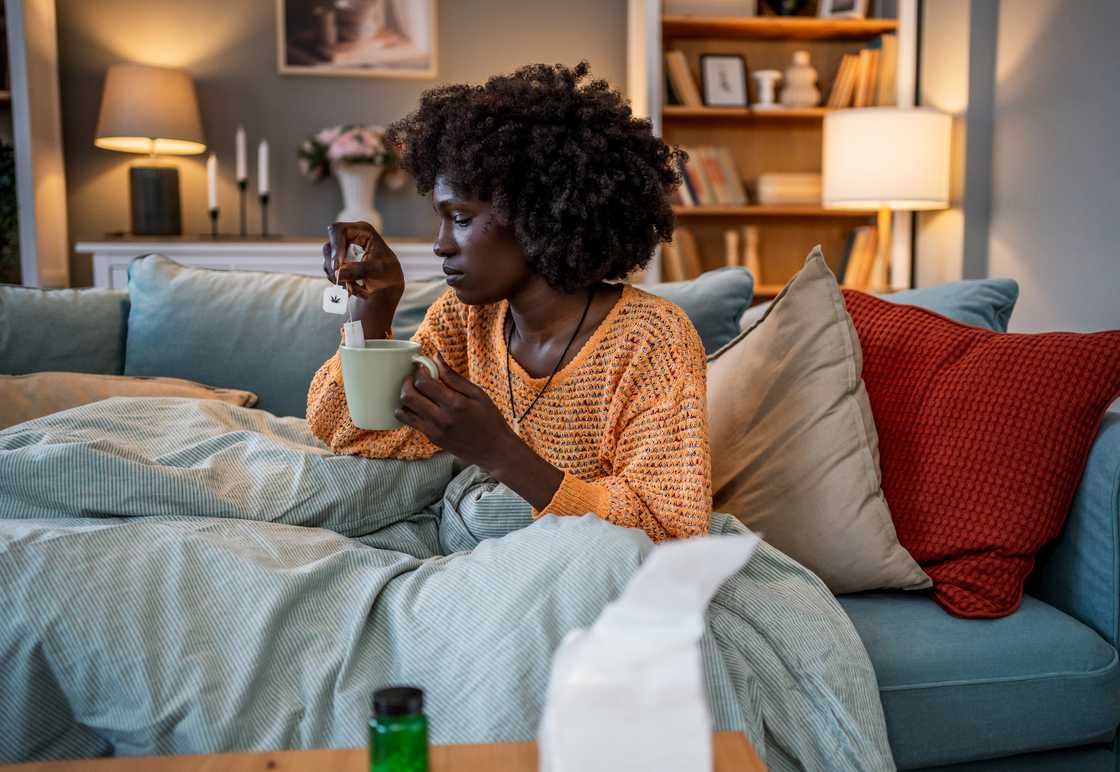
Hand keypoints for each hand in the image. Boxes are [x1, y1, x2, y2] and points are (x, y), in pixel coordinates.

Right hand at [322, 220, 404, 298]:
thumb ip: (359, 270)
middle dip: (334, 265)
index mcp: (363, 231)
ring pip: (327, 259)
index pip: (339, 230)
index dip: (336, 247)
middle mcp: (350, 236)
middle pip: (330, 246)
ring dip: (335, 275)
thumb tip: (338, 272)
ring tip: (351, 286)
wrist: (387, 288)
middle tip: (340, 281)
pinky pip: (328, 269)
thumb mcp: (378, 271)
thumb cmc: (387, 275)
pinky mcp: (337, 261)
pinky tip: (349, 286)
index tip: (337, 266)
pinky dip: (336, 279)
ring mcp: (342, 248)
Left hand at [397, 353, 517, 468]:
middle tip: (414, 378)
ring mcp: (434, 431)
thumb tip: (436, 358)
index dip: (419, 371)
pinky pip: (411, 423)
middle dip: (407, 382)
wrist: (494, 450)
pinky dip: (409, 412)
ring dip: (405, 398)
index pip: (424, 383)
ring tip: (415, 392)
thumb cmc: (489, 419)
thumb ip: (454, 377)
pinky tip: (419, 406)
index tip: (423, 367)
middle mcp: (441, 418)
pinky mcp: (432, 439)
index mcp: (455, 404)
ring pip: (404, 411)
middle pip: (409, 396)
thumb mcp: (477, 394)